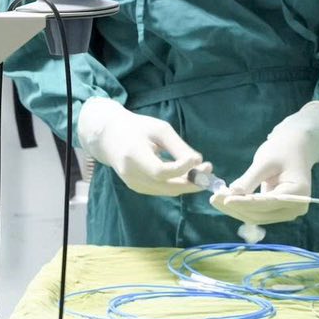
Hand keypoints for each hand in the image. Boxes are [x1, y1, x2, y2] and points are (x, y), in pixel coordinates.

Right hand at [74, 98, 207, 196]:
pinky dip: (177, 184)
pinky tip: (189, 175)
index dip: (182, 169)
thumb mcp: (158, 129)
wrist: (109, 137)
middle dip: (192, 180)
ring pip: (167, 191)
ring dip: (188, 184)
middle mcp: (131, 174)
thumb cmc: (137, 128)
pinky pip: (162, 190)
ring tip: (204, 171)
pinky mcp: (137, 188)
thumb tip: (198, 162)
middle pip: (167, 186)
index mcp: (134, 155)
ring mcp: (133, 184)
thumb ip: (178, 147)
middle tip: (210, 170)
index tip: (199, 160)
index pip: (161, 171)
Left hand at [213, 101, 318, 225]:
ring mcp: (287, 212)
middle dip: (236, 207)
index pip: (267, 203)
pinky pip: (256, 213)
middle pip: (260, 214)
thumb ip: (250, 180)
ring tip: (216, 198)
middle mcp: (295, 208)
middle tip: (214, 198)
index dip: (244, 203)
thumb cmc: (282, 149)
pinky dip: (240, 207)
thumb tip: (231, 195)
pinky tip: (225, 199)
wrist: (295, 147)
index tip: (225, 200)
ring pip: (256, 217)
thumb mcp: (265, 161)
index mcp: (298, 194)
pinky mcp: (277, 211)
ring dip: (235, 209)